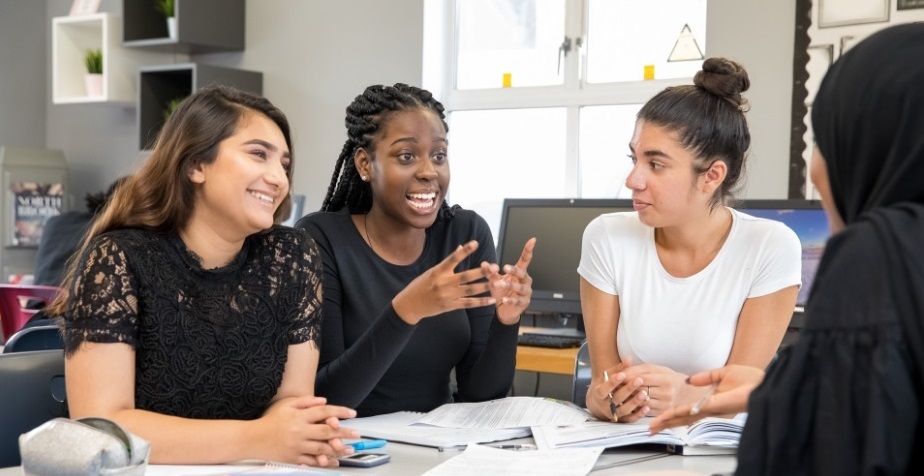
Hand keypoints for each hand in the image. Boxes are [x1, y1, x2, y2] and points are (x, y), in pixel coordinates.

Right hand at [254, 396, 358, 465]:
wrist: (253, 439)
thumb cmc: (271, 421)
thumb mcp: (287, 406)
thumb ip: (306, 402)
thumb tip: (324, 400)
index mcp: (299, 416)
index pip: (324, 412)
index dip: (340, 412)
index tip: (352, 413)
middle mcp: (299, 431)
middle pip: (326, 431)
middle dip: (344, 432)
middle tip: (357, 433)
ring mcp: (297, 445)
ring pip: (322, 448)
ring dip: (338, 449)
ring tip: (350, 449)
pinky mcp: (293, 458)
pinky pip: (312, 461)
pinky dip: (324, 461)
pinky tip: (334, 460)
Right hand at [392, 241, 496, 323]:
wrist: (409, 305)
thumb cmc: (420, 285)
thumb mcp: (431, 271)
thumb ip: (448, 262)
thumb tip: (460, 247)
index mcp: (438, 271)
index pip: (453, 258)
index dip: (464, 250)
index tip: (475, 243)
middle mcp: (443, 283)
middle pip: (466, 276)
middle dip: (482, 271)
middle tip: (494, 266)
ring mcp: (447, 295)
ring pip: (470, 290)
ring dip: (485, 286)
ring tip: (497, 282)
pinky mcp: (450, 306)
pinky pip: (468, 303)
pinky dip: (481, 302)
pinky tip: (491, 300)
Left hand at [482, 237, 535, 324]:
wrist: (505, 310)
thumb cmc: (502, 292)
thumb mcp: (495, 280)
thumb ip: (490, 272)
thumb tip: (484, 263)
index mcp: (520, 273)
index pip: (525, 260)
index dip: (528, 250)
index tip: (532, 240)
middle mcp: (525, 281)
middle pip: (522, 273)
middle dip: (514, 270)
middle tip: (505, 267)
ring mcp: (525, 292)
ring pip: (520, 287)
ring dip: (510, 285)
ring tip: (499, 284)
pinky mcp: (523, 303)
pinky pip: (517, 301)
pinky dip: (510, 300)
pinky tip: (504, 299)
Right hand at [586, 359, 647, 422]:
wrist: (598, 404)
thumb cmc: (604, 387)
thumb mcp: (607, 377)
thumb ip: (618, 368)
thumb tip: (629, 358)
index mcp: (599, 394)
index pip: (605, 388)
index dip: (613, 382)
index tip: (622, 375)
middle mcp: (605, 406)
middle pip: (616, 398)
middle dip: (628, 389)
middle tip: (639, 380)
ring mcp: (613, 414)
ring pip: (624, 410)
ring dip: (634, 402)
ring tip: (644, 394)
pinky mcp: (621, 420)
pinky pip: (630, 419)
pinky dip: (638, 414)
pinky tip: (647, 407)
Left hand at [620, 363, 686, 416]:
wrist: (682, 392)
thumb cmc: (665, 377)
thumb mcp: (654, 369)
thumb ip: (638, 369)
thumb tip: (622, 373)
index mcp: (666, 380)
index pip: (642, 379)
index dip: (627, 377)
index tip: (615, 376)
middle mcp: (667, 394)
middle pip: (640, 391)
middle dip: (625, 388)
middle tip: (612, 386)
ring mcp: (664, 405)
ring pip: (641, 402)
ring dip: (627, 399)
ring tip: (616, 394)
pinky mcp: (661, 414)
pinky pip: (644, 411)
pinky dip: (633, 407)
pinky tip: (625, 402)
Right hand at [648, 365, 763, 433]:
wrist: (763, 382)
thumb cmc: (749, 379)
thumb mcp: (722, 373)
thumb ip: (705, 377)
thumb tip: (690, 381)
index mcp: (710, 402)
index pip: (687, 412)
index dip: (673, 416)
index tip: (659, 419)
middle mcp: (709, 409)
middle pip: (683, 419)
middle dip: (666, 423)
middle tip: (651, 429)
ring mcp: (711, 409)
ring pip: (685, 417)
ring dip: (669, 421)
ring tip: (655, 426)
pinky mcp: (715, 406)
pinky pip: (694, 410)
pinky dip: (681, 413)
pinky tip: (670, 415)